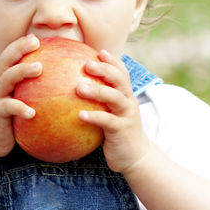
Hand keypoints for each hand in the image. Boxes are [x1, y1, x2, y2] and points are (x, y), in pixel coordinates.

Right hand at [0, 33, 41, 159]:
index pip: (9, 55)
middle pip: (6, 60)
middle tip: (36, 42)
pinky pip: (8, 107)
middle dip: (20, 48)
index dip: (21, 44)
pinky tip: (33, 113)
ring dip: (22, 71)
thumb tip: (59, 87)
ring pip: (6, 78)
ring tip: (39, 68)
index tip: (37, 37)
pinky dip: (20, 108)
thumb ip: (30, 92)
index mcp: (2, 79)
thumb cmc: (7, 121)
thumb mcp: (16, 102)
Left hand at [77, 50, 152, 173]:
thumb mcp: (110, 113)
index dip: (112, 61)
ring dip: (97, 90)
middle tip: (86, 64)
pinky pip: (107, 121)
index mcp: (126, 95)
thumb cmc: (116, 132)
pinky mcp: (122, 130)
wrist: (135, 157)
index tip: (98, 52)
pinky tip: (79, 115)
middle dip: (105, 69)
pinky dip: (94, 116)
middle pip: (119, 80)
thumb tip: (74, 89)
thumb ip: (99, 101)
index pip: (121, 73)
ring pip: (115, 97)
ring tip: (79, 87)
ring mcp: (127, 115)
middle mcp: (129, 102)